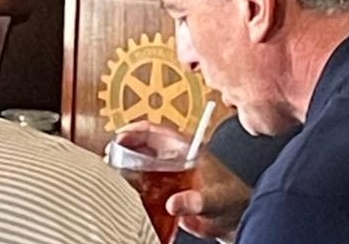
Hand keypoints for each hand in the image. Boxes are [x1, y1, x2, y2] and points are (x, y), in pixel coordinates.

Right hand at [112, 122, 250, 242]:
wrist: (237, 219)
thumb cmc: (232, 200)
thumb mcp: (213, 198)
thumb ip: (194, 200)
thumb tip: (174, 203)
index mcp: (184, 147)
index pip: (152, 130)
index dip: (132, 131)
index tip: (118, 138)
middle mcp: (174, 157)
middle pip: (141, 146)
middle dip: (123, 150)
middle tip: (110, 158)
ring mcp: (169, 174)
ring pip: (140, 164)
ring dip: (126, 168)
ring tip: (113, 175)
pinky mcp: (167, 191)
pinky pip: (144, 185)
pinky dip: (134, 187)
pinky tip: (127, 194)